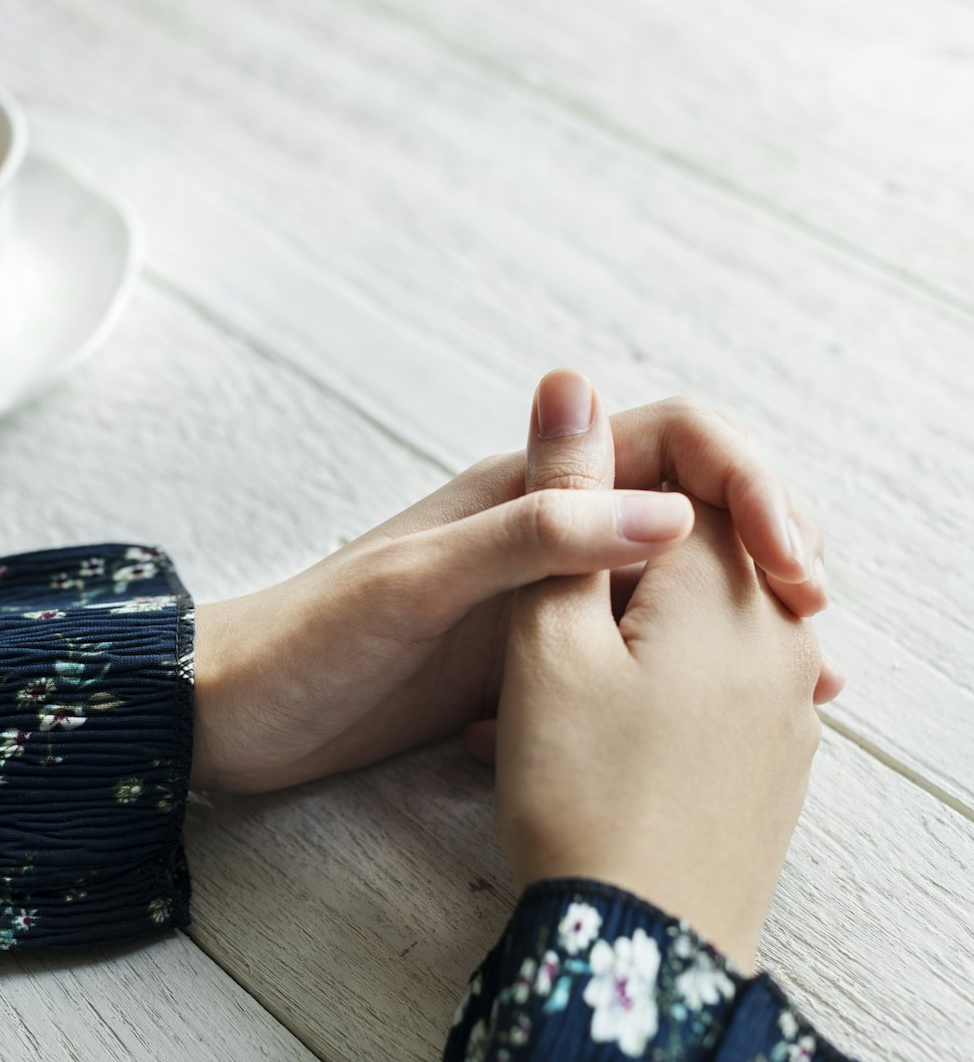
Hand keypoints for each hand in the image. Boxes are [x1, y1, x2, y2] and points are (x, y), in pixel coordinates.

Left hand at [192, 371, 842, 793]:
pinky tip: (710, 717)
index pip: (672, 440)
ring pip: (665, 585)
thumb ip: (534, 539)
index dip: (748, 483)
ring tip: (797, 685)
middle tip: (812, 633)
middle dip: (760, 552)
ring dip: (730, 620)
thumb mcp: (419, 583)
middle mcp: (543, 531)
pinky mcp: (525, 659)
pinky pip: (624, 651)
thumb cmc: (307, 640)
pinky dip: (676, 673)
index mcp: (524, 487)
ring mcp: (538, 597)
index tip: (791, 561)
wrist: (236, 712)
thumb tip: (673, 517)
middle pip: (687, 509)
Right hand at [491, 396, 826, 967]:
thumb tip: (570, 379)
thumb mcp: (544, 631)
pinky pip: (712, 688)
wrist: (637, 945)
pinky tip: (580, 738)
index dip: (604, 497)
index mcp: (725, 584)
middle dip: (608, 578)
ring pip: (693, 623)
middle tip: (539, 631)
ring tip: (540, 697)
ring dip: (614, 640)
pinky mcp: (773, 761)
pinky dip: (642, 691)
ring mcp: (787, 705)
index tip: (554, 546)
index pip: (685, 481)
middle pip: (693, 552)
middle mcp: (778, 634)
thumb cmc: (578, 786)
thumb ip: (558, 499)